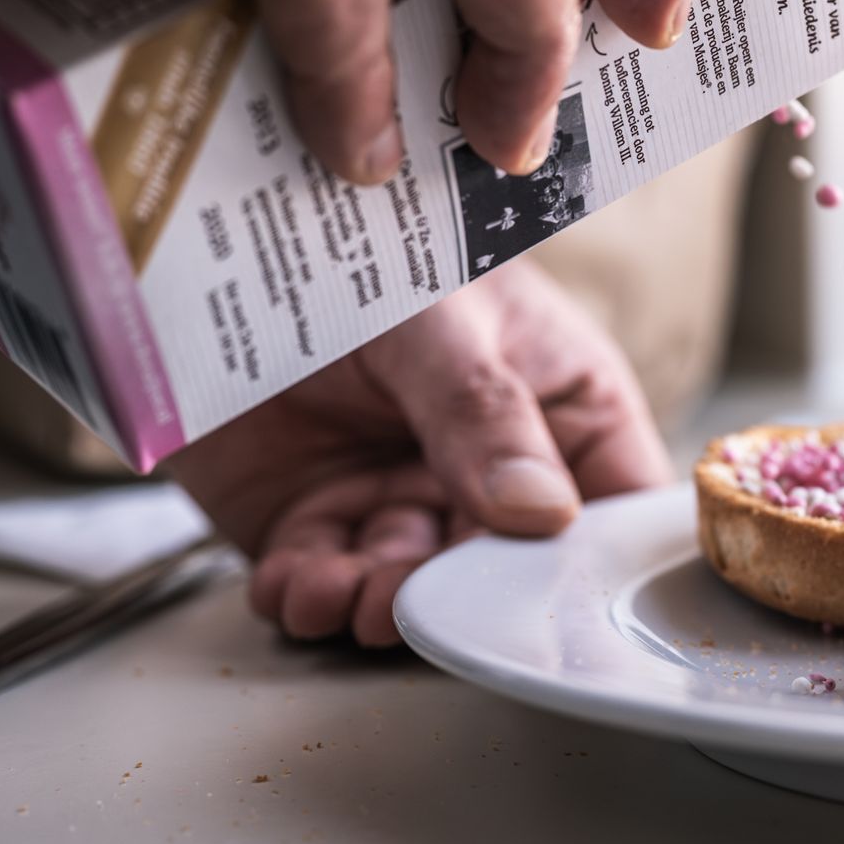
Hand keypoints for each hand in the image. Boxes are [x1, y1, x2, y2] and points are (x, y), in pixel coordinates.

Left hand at [165, 260, 670, 645]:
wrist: (227, 240)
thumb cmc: (367, 246)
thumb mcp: (439, 315)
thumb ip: (485, 411)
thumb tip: (539, 513)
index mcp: (563, 407)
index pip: (616, 503)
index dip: (599, 560)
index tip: (561, 599)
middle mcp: (492, 466)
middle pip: (508, 567)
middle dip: (462, 597)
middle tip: (422, 603)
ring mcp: (404, 495)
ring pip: (413, 586)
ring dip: (379, 604)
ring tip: (344, 594)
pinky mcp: (317, 519)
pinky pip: (323, 579)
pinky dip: (307, 595)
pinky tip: (297, 583)